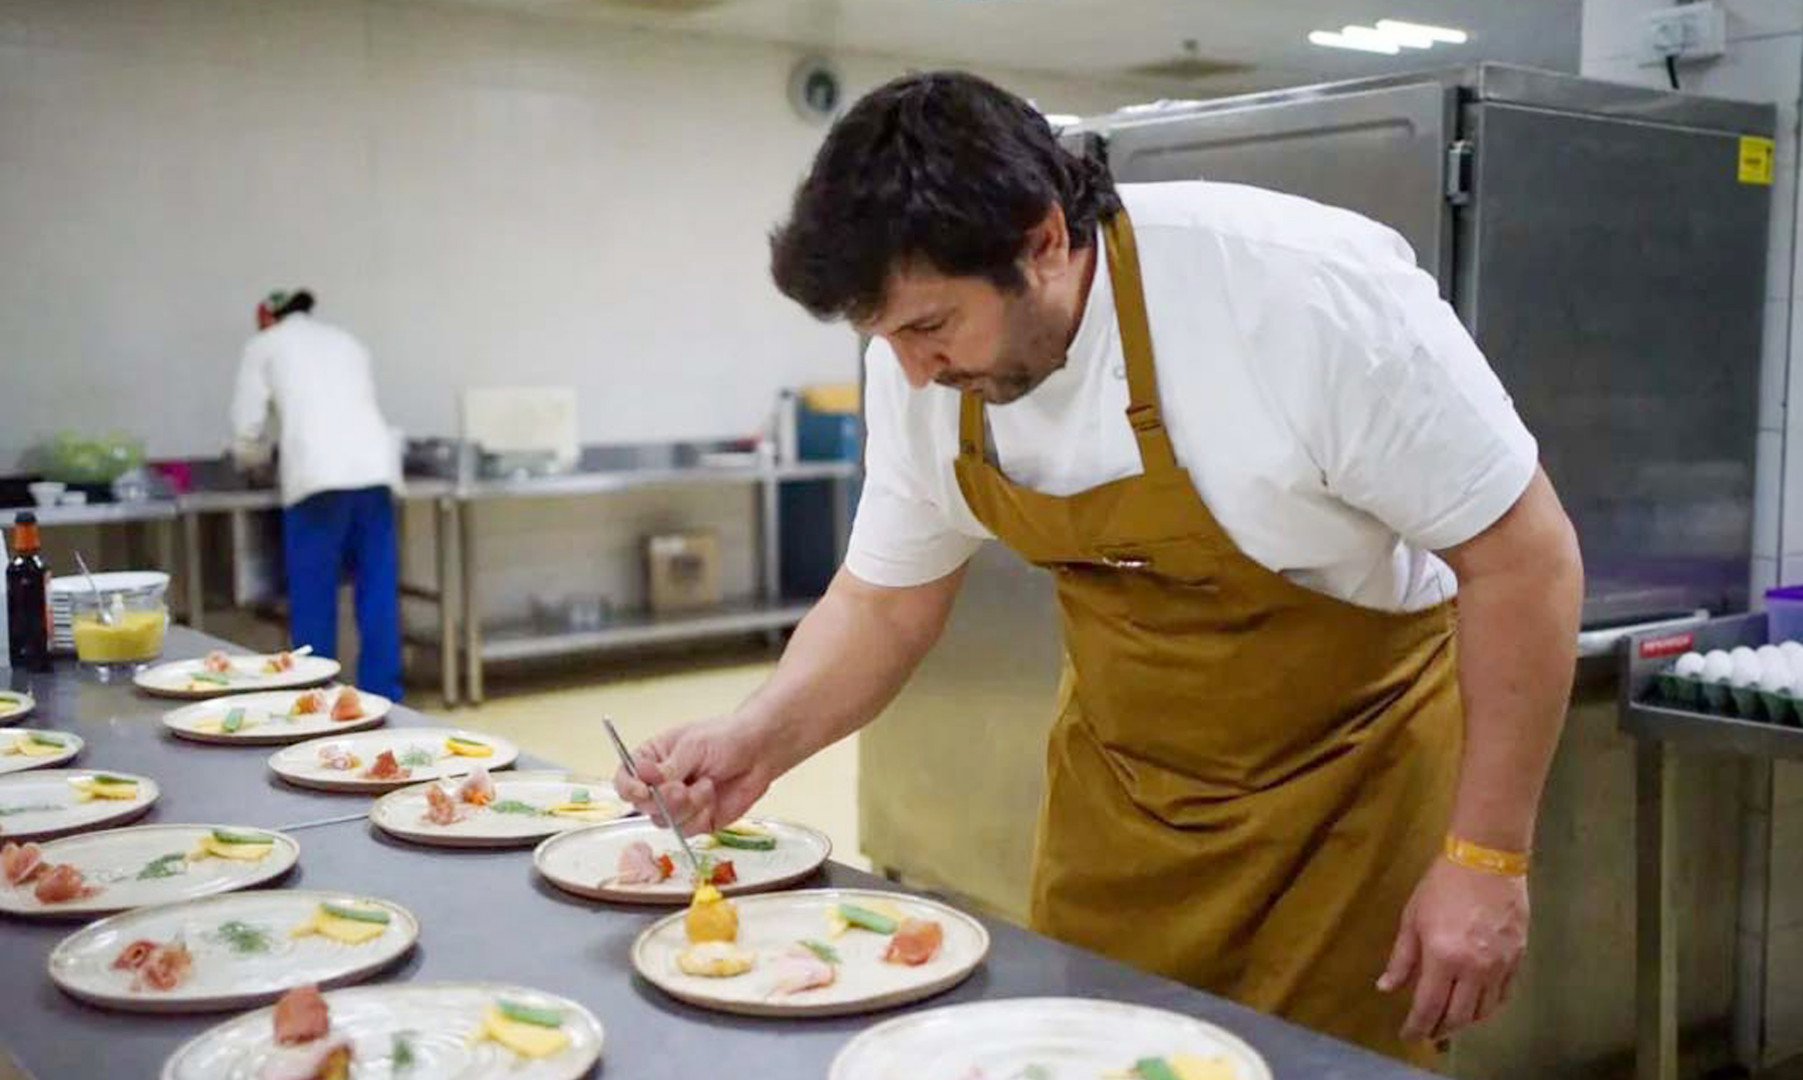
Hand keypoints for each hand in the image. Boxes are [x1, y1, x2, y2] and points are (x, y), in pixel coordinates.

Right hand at [611, 714, 780, 834]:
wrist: (760, 752)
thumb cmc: (726, 738)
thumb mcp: (693, 746)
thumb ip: (668, 768)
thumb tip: (644, 777)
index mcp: (652, 760)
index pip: (625, 779)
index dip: (628, 787)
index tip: (642, 789)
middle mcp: (660, 785)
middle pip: (641, 805)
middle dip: (663, 799)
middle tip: (682, 788)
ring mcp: (677, 805)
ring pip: (663, 820)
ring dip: (686, 806)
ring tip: (707, 785)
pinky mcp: (696, 820)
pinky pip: (687, 829)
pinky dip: (701, 814)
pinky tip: (713, 796)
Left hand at [1377, 857, 1528, 1041]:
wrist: (1486, 859)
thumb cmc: (1442, 885)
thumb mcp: (1413, 919)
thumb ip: (1402, 958)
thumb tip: (1386, 988)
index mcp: (1443, 956)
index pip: (1429, 1006)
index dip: (1417, 1026)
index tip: (1408, 1036)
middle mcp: (1474, 968)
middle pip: (1458, 1016)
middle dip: (1441, 1029)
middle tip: (1429, 1031)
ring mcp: (1499, 965)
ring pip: (1483, 1011)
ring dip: (1465, 1021)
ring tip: (1450, 1020)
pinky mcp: (1518, 958)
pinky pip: (1504, 995)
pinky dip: (1488, 1007)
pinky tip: (1476, 1004)